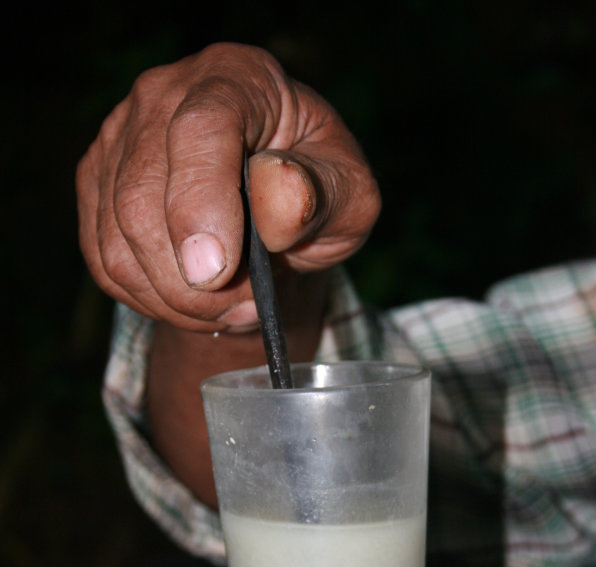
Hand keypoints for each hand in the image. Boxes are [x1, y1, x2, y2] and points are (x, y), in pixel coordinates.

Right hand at [76, 42, 379, 332]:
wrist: (278, 199)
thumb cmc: (318, 189)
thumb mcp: (348, 193)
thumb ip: (321, 192)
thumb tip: (278, 192)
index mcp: (236, 79)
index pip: (201, 130)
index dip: (201, 204)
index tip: (216, 272)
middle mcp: (163, 96)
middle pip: (143, 199)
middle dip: (194, 282)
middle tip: (247, 308)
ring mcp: (119, 139)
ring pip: (118, 241)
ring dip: (176, 300)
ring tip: (230, 310)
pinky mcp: (98, 185)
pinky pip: (105, 261)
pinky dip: (150, 301)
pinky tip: (195, 305)